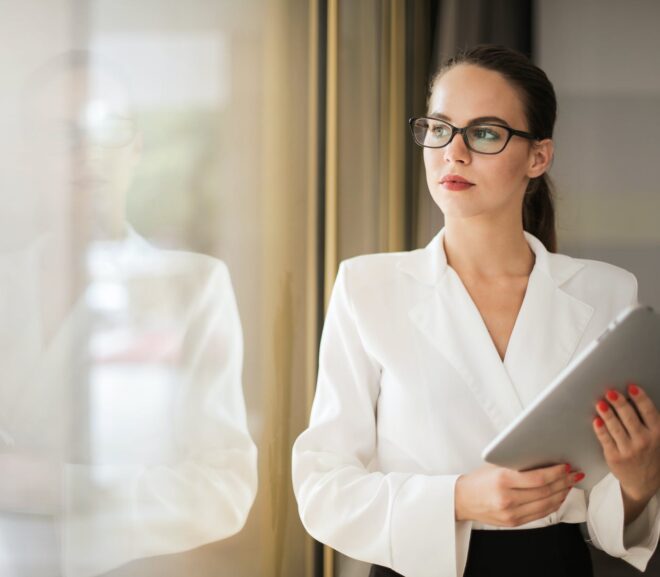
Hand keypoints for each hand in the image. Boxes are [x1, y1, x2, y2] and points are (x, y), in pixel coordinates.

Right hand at [454, 463, 580, 526]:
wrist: (462, 499)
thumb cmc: (478, 480)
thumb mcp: (495, 466)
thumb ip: (517, 465)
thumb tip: (544, 459)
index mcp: (502, 480)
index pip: (537, 479)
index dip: (555, 473)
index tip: (565, 466)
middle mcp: (507, 499)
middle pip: (545, 492)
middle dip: (563, 482)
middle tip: (574, 473)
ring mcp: (511, 513)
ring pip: (546, 505)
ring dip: (562, 494)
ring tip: (569, 484)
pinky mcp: (514, 522)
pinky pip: (540, 514)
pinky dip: (553, 505)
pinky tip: (558, 496)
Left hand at [593, 384, 659, 504]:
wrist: (645, 482)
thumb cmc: (649, 453)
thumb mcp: (656, 437)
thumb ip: (648, 420)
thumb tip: (633, 397)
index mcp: (657, 433)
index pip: (649, 412)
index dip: (640, 399)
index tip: (631, 387)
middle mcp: (645, 442)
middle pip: (630, 418)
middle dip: (619, 404)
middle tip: (610, 392)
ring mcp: (629, 450)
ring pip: (616, 428)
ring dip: (607, 414)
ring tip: (600, 403)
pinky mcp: (615, 457)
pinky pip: (606, 440)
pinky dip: (600, 430)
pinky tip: (596, 420)